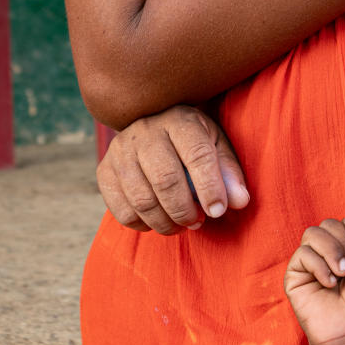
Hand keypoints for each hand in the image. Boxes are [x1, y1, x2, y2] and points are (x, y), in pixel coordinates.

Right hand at [96, 104, 249, 233]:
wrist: (152, 126)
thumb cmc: (191, 141)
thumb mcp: (215, 145)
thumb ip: (229, 173)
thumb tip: (240, 201)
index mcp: (180, 120)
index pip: (196, 154)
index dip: (210, 187)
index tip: (218, 211)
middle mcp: (146, 131)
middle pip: (165, 180)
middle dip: (185, 210)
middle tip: (198, 221)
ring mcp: (120, 150)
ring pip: (142, 199)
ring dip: (166, 222)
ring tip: (183, 224)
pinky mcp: (104, 170)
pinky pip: (121, 210)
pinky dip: (143, 225)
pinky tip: (159, 219)